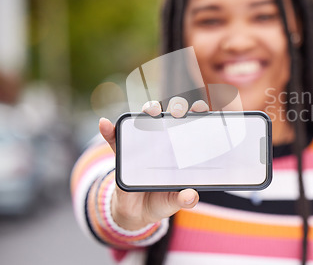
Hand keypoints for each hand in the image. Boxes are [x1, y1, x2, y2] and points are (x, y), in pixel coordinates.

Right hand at [99, 97, 208, 230]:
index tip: (200, 108)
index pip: (191, 125)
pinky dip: (108, 131)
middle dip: (176, 107)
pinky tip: (104, 123)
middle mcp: (163, 142)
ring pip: (146, 120)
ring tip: (151, 111)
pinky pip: (115, 140)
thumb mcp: (174, 201)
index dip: (197, 112)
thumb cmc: (161, 201)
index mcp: (180, 150)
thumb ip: (184, 199)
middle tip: (178, 112)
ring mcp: (142, 145)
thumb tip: (191, 196)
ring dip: (148, 110)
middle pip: (170, 116)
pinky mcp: (123, 154)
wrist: (136, 213)